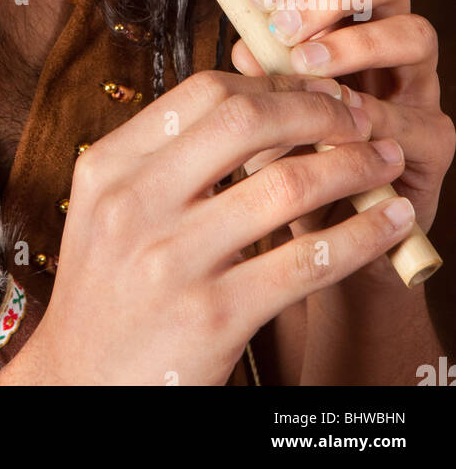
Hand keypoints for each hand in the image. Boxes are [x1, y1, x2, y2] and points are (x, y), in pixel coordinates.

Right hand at [0, 65, 417, 385]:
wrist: (82, 385)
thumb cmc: (107, 292)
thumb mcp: (108, 211)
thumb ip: (164, 159)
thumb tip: (258, 106)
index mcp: (109, 166)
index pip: (204, 92)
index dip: (272, 83)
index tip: (313, 92)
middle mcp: (134, 204)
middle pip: (246, 119)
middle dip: (318, 110)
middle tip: (357, 118)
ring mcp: (173, 260)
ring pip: (288, 185)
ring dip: (354, 166)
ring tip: (384, 162)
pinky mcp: (215, 316)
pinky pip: (308, 261)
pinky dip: (362, 235)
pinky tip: (387, 224)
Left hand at [237, 0, 455, 278]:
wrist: (320, 245)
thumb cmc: (284, 161)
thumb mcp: (257, 111)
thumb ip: (256, 76)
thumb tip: (244, 45)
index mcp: (343, 18)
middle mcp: (386, 43)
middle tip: (285, 25)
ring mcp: (417, 89)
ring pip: (417, 33)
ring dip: (358, 43)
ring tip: (308, 65)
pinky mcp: (433, 142)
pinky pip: (416, 118)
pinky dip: (375, 116)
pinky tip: (339, 122)